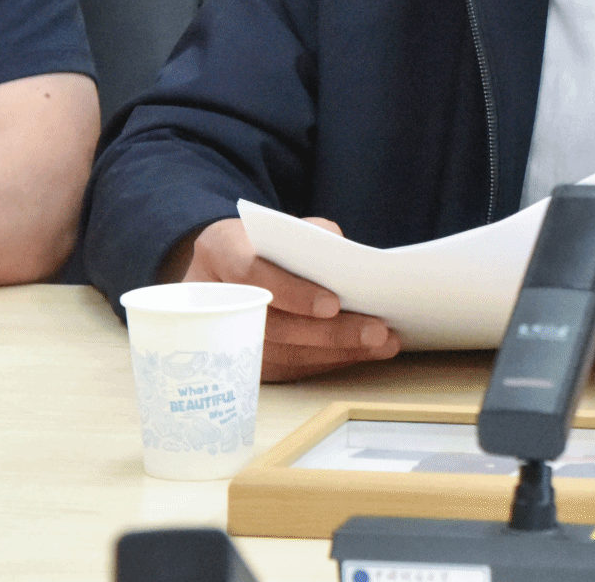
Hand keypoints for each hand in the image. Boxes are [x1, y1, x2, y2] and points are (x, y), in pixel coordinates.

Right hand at [171, 217, 400, 380]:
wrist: (224, 266)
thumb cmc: (264, 242)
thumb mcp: (284, 225)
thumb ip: (314, 236)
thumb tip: (349, 262)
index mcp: (218, 249)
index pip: (251, 274)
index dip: (291, 292)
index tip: (333, 304)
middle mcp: (212, 297)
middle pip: (271, 324)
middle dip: (329, 332)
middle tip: (377, 331)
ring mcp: (220, 335)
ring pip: (280, 354)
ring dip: (336, 352)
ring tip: (381, 344)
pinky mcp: (238, 361)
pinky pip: (284, 368)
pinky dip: (325, 362)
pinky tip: (359, 354)